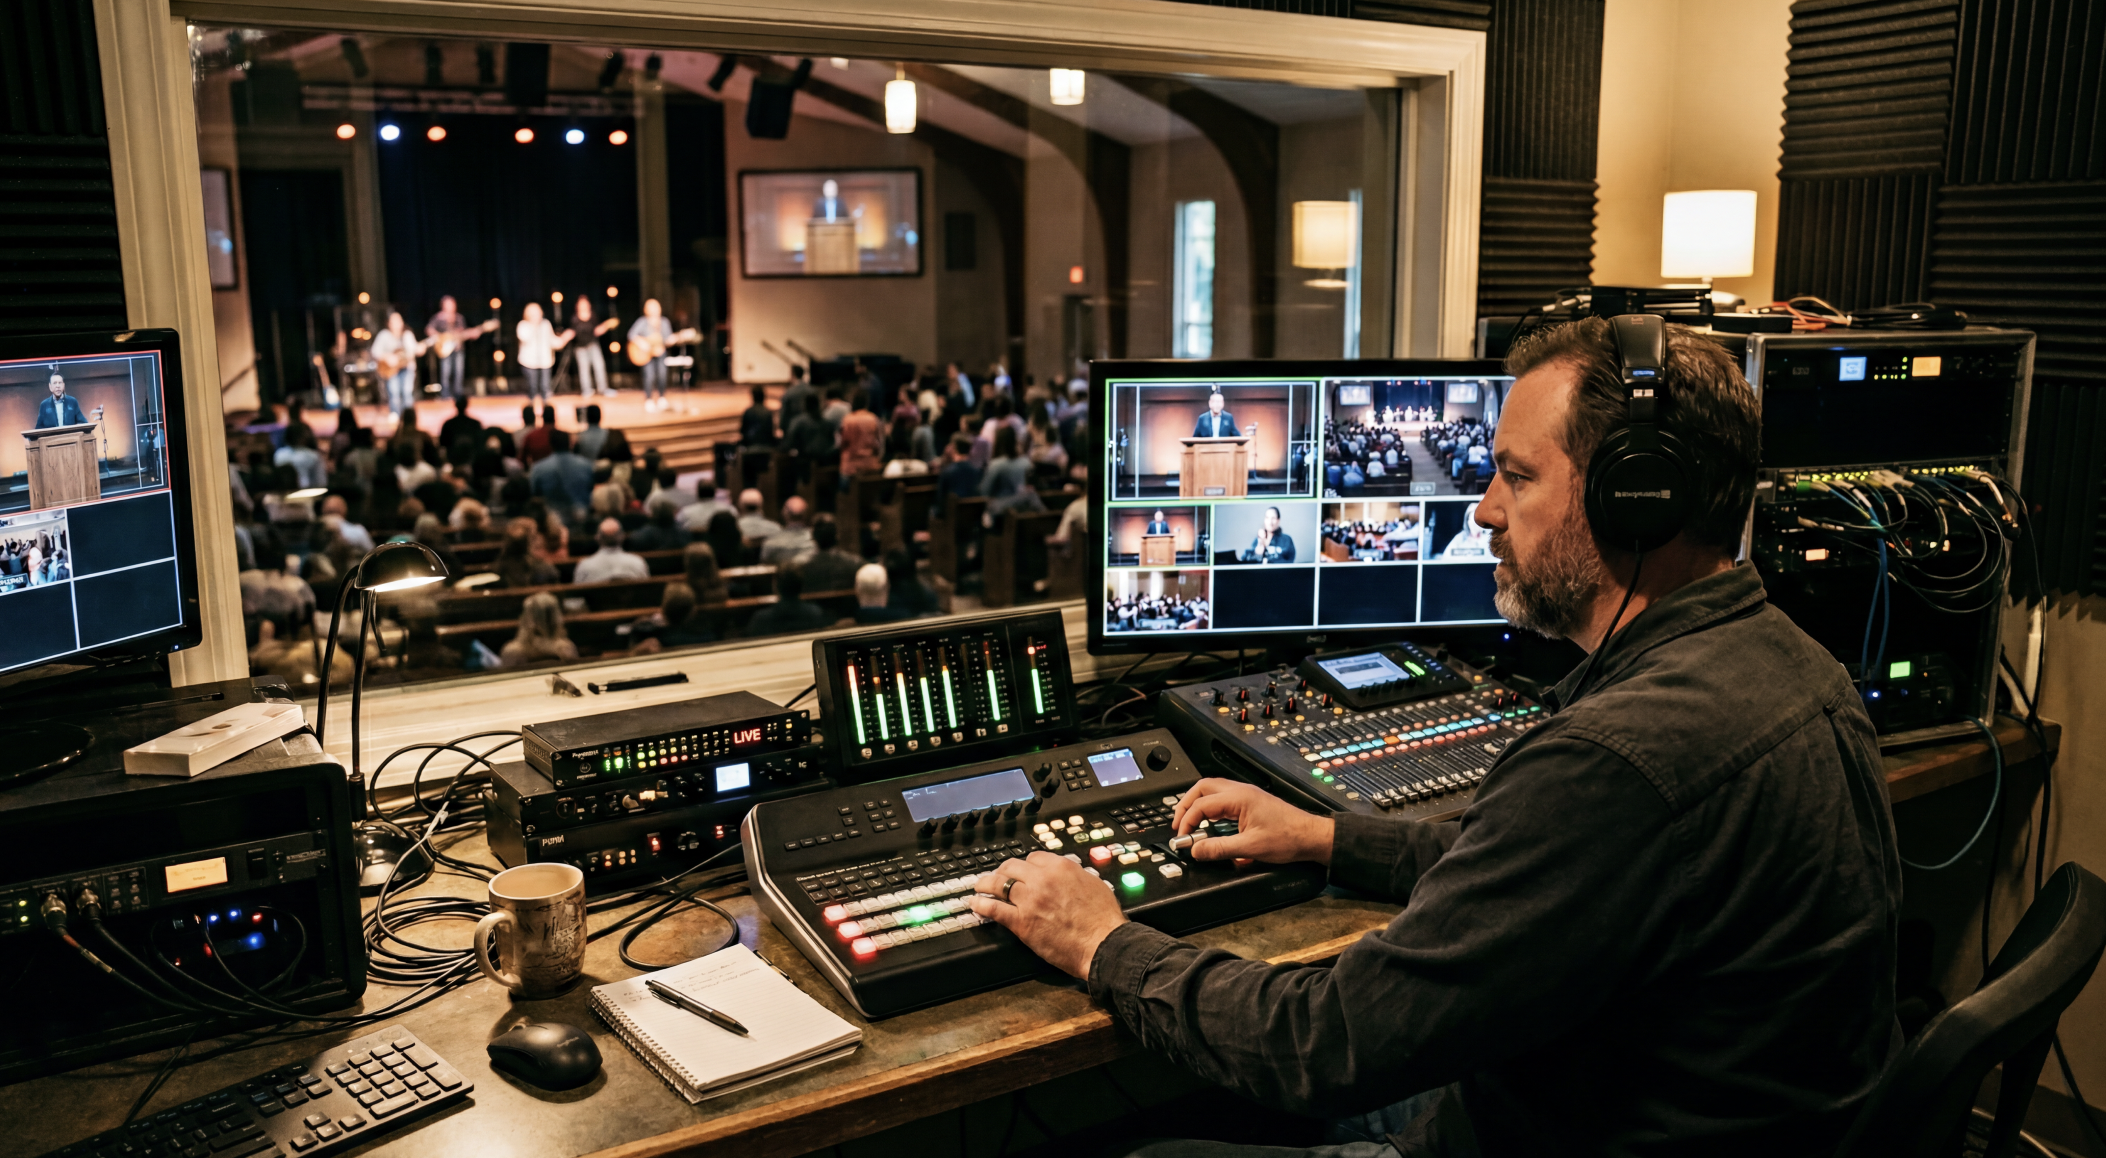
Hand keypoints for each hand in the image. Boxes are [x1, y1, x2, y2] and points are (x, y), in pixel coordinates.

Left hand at [967, 851, 1126, 978]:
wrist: (1103, 943)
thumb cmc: (1103, 919)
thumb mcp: (1093, 884)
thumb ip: (1075, 876)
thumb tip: (1068, 875)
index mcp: (1061, 868)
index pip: (1034, 858)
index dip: (1025, 865)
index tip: (1022, 871)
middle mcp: (1042, 880)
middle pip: (1012, 867)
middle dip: (1003, 871)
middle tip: (998, 876)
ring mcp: (1029, 900)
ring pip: (998, 884)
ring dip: (985, 883)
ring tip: (979, 886)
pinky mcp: (1021, 922)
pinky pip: (994, 908)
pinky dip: (981, 904)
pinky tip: (975, 904)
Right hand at [1172, 778, 1333, 866]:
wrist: (1311, 836)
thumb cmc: (1288, 837)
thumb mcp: (1250, 848)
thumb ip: (1220, 849)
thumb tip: (1197, 851)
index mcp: (1239, 798)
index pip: (1201, 804)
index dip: (1187, 820)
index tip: (1182, 836)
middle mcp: (1241, 791)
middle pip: (1203, 788)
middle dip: (1186, 804)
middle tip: (1179, 823)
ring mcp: (1246, 795)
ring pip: (1212, 791)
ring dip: (1198, 804)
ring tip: (1190, 822)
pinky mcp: (1250, 803)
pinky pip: (1223, 798)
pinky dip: (1210, 808)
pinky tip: (1210, 822)